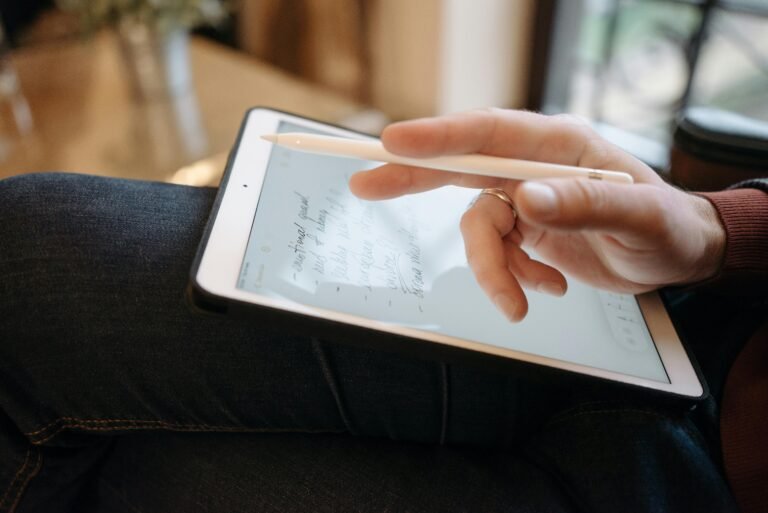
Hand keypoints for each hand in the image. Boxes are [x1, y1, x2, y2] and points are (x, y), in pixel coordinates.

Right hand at [349, 109, 725, 321]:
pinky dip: (514, 280)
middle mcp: (534, 166)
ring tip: (524, 301)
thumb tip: (528, 199)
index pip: (490, 134)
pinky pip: (496, 255)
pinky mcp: (524, 229)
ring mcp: (526, 198)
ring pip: (478, 230)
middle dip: (413, 177)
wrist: (678, 256)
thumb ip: (586, 205)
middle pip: (461, 165)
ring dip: (493, 271)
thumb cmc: (667, 228)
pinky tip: (549, 289)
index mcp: (560, 146)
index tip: (395, 142)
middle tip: (365, 184)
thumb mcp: (640, 220)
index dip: (441, 136)